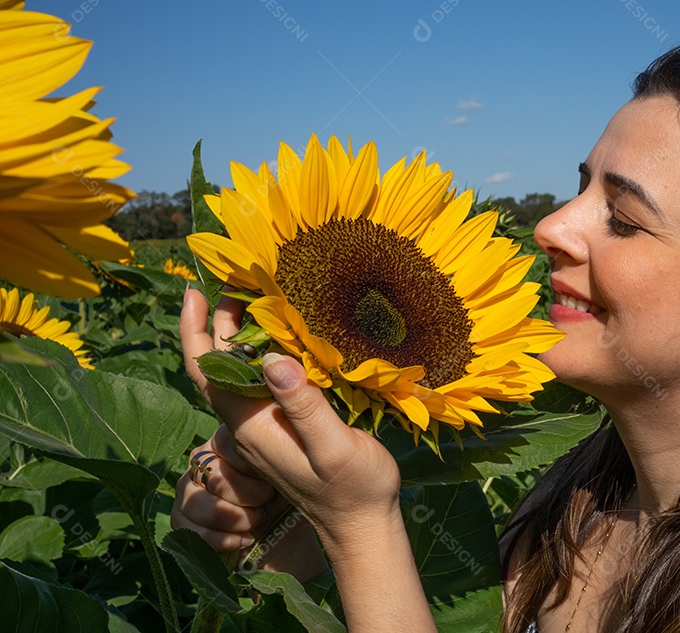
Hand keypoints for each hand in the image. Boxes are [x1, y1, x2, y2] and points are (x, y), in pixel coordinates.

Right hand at [170, 423, 328, 579]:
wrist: (281, 531)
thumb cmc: (285, 490)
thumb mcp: (285, 467)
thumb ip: (275, 450)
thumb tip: (271, 442)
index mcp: (224, 438)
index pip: (231, 444)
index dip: (256, 468)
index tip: (274, 478)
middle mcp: (199, 460)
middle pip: (218, 478)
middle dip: (253, 497)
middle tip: (268, 502)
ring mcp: (186, 490)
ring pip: (207, 506)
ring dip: (241, 519)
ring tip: (258, 520)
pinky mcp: (180, 521)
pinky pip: (199, 533)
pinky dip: (228, 540)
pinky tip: (246, 538)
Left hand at [179, 288, 403, 555]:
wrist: (363, 525)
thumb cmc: (354, 488)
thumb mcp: (333, 448)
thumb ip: (304, 407)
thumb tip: (273, 359)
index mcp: (253, 426)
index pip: (207, 373)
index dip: (193, 332)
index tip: (193, 292)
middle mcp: (251, 422)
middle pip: (219, 365)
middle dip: (219, 320)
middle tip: (237, 278)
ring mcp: (266, 424)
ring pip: (239, 371)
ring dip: (241, 331)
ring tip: (256, 292)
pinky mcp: (285, 424)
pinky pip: (262, 380)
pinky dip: (264, 349)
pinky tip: (284, 332)